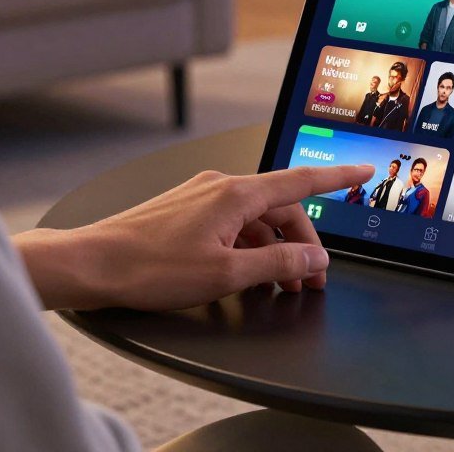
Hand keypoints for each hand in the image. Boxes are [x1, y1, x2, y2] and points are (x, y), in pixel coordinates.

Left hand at [14, 165, 372, 311]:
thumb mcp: (225, 274)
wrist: (91, 264)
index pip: (301, 181)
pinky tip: (249, 271)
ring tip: (282, 283)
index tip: (363, 170)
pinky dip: (251, 244)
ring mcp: (203, 195)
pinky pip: (235, 221)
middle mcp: (222, 186)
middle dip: (303, 242)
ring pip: (257, 216)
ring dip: (276, 247)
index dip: (337, 178)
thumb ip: (277, 264)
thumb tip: (314, 259)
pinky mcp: (188, 209)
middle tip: (312, 279)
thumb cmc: (150, 268)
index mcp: (237, 194)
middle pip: (281, 207)